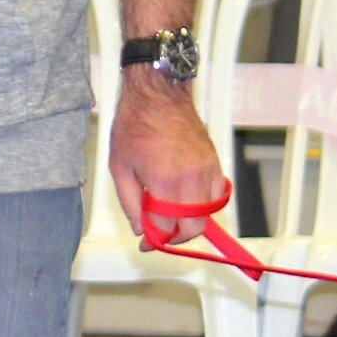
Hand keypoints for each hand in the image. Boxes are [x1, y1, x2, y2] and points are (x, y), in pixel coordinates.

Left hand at [111, 73, 223, 248]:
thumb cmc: (135, 124)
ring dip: (190, 223)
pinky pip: (217, 195)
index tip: (146, 242)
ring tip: (172, 217)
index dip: (154, 241)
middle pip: (193, 228)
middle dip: (176, 238)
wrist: (158, 93)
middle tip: (161, 233)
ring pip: (208, 214)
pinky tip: (188, 200)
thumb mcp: (120, 167)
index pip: (166, 228)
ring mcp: (206, 171)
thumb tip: (141, 228)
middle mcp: (191, 179)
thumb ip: (130, 203)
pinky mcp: (214, 162)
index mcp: (164, 182)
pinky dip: (205, 205)